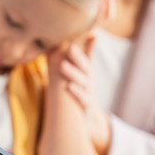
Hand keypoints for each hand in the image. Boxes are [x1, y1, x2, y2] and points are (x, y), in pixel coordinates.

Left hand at [57, 37, 111, 154]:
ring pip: (83, 83)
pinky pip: (83, 99)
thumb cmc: (84, 91)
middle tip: (69, 47)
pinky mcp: (87, 108)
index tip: (76, 37)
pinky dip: (78, 93)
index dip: (82, 49)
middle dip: (78, 58)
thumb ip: (87, 55)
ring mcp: (90, 94)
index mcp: (87, 74)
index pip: (86, 59)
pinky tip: (69, 87)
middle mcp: (89, 82)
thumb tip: (92, 34)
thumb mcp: (85, 74)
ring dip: (73, 74)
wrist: (90, 120)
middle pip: (85, 69)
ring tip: (63, 65)